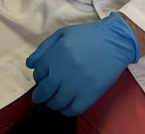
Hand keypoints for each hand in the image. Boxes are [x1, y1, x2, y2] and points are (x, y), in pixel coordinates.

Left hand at [25, 12, 139, 115]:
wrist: (114, 41)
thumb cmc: (87, 36)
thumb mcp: (61, 34)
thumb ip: (43, 49)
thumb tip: (30, 65)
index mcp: (55, 55)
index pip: (38, 73)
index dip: (38, 77)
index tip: (42, 79)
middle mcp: (63, 71)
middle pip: (44, 90)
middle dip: (39, 95)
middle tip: (40, 97)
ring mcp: (77, 84)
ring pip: (57, 102)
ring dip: (51, 103)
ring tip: (53, 101)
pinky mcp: (90, 94)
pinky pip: (73, 109)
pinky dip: (66, 110)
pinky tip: (65, 106)